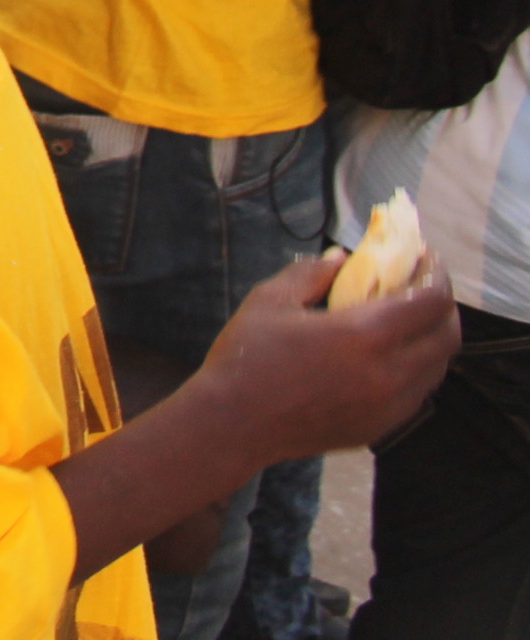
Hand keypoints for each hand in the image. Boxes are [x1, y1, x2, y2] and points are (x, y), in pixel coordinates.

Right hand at [189, 254, 459, 462]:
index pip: (431, 301)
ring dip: (430, 337)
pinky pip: (418, 392)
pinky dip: (415, 367)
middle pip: (447, 334)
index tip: (422, 256)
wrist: (234, 424)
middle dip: (441, 304)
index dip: (435, 274)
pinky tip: (387, 355)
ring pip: (437, 366)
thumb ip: (311, 273)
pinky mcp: (381, 426)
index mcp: (365, 335)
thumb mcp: (271, 300)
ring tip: (405, 319)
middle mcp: (390, 372)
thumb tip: (341, 258)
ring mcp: (390, 405)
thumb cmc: (248, 357)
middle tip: (419, 285)